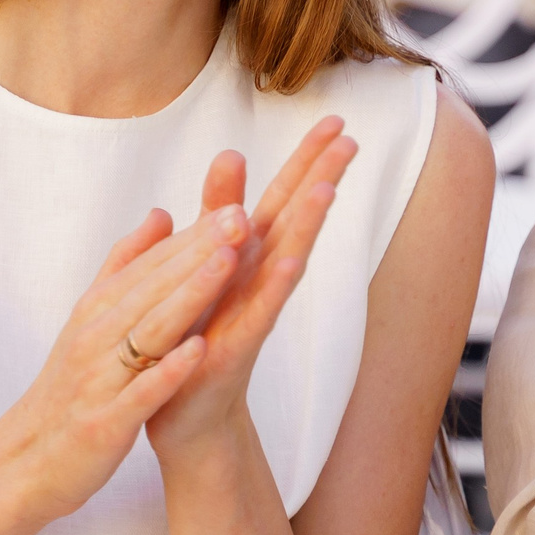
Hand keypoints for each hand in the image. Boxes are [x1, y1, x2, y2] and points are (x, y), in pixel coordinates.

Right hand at [0, 203, 250, 521]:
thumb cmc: (66, 389)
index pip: (150, 266)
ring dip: (188, 295)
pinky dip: (168, 370)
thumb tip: (161, 212)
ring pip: (150, 330)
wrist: (22, 465)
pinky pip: (140, 392)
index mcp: (96, 311)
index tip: (233, 205)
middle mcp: (96, 337)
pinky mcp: (105, 422)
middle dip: (198, 252)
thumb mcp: (89, 320)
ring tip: (228, 263)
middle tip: (240, 218)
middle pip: (153, 287)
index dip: (192, 236)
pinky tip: (200, 348)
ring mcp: (100, 380)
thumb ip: (125, 267)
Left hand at [145, 118, 358, 455]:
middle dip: (320, 178)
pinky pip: (259, 311)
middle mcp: (258, 278)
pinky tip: (291, 260)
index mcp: (247, 255)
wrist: (183, 414)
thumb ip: (218, 211)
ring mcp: (253, 310)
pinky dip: (275, 285)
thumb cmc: (195, 336)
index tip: (336, 120)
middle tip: (351, 137)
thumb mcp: (205, 262)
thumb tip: (230, 153)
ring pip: (286, 259)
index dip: (307, 160)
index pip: (283, 197)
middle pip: (295, 218)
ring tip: (327, 188)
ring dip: (307, 225)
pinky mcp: (237, 345)